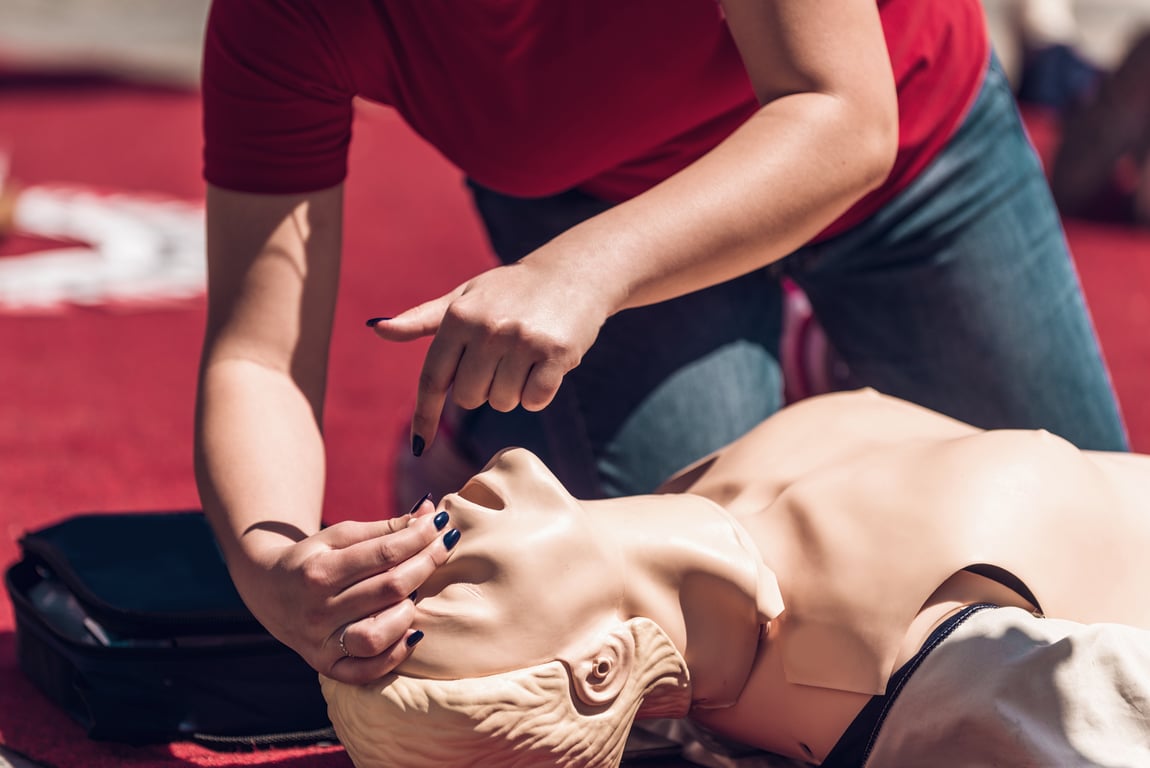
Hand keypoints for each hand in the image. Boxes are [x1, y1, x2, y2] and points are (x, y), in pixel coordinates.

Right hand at [234, 498, 457, 683]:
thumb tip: (429, 513)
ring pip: (377, 635)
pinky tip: (413, 633)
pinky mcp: (325, 666)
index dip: (419, 537)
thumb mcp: (340, 536)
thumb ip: (385, 528)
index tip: (441, 524)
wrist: (267, 590)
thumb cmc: (314, 557)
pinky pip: (366, 671)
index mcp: (319, 571)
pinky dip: (394, 656)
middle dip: (426, 564)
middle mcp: (317, 609)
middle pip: (388, 589)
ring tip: (417, 594)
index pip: (384, 553)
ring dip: (407, 613)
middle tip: (444, 547)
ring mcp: (320, 642)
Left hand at [371, 259, 613, 452]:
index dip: (425, 415)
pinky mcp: (556, 353)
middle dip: (483, 389)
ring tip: (525, 357)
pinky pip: (535, 400)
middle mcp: (487, 329)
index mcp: (459, 317)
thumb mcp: (464, 298)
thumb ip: (421, 319)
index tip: (419, 446)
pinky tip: (546, 366)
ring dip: (513, 390)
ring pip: (503, 402)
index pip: (432, 378)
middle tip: (501, 359)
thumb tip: (376, 328)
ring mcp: (522, 341)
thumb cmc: (511, 290)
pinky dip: (539, 393)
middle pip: (469, 399)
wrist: (574, 272)